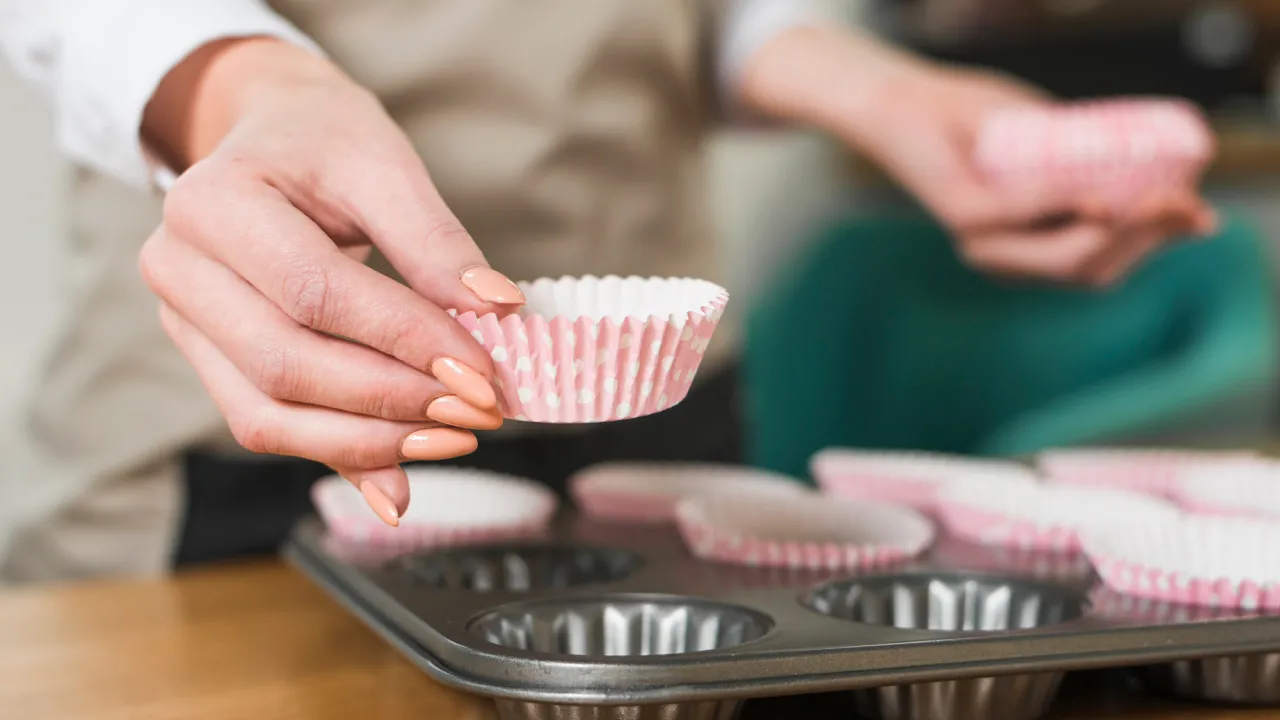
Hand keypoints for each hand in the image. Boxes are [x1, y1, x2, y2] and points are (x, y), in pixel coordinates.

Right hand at [138, 38, 520, 524]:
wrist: (265, 138)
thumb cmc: (323, 143)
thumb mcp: (383, 165)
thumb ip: (435, 241)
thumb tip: (499, 311)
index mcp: (212, 202)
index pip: (315, 291)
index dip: (403, 339)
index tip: (481, 371)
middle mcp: (179, 268)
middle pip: (285, 364)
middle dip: (392, 401)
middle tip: (480, 412)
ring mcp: (185, 324)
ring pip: (267, 415)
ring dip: (369, 442)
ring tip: (453, 437)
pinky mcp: (210, 362)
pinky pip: (269, 424)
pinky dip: (340, 452)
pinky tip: (403, 472)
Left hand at [849, 65, 1216, 285]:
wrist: (911, 105)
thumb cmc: (981, 124)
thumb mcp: (1051, 147)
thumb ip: (1090, 166)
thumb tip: (1169, 176)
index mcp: (1030, 255)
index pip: (1103, 266)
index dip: (1156, 246)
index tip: (1200, 217)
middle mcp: (1006, 261)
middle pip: (1092, 267)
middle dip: (1150, 241)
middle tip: (1188, 202)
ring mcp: (983, 243)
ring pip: (1065, 255)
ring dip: (1120, 234)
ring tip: (1160, 200)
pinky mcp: (962, 216)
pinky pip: (1021, 217)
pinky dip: (1062, 208)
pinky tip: (1096, 200)